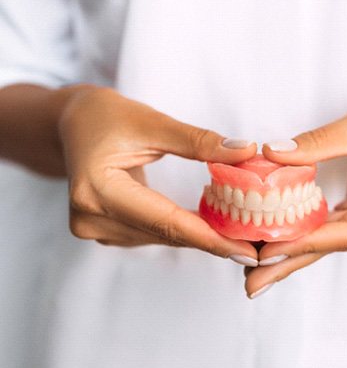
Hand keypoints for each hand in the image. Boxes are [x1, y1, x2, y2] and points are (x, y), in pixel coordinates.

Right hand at [57, 85, 257, 262]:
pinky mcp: (102, 230)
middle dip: (212, 240)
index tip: (247, 251)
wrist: (71, 124)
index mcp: (98, 190)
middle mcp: (91, 218)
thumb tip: (246, 153)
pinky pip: (152, 233)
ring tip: (239, 235)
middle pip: (165, 234)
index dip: (210, 238)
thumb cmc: (106, 116)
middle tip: (255, 247)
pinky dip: (180, 229)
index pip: (166, 221)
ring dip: (198, 236)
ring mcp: (93, 228)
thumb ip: (199, 141)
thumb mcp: (152, 122)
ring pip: (161, 237)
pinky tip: (207, 225)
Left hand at [245, 78, 346, 296]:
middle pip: (337, 244)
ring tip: (257, 270)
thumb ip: (315, 144)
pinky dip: (306, 234)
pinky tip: (279, 243)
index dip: (305, 243)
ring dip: (295, 252)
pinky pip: (334, 226)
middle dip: (292, 262)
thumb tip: (271, 155)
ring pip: (332, 239)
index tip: (265, 253)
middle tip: (252, 285)